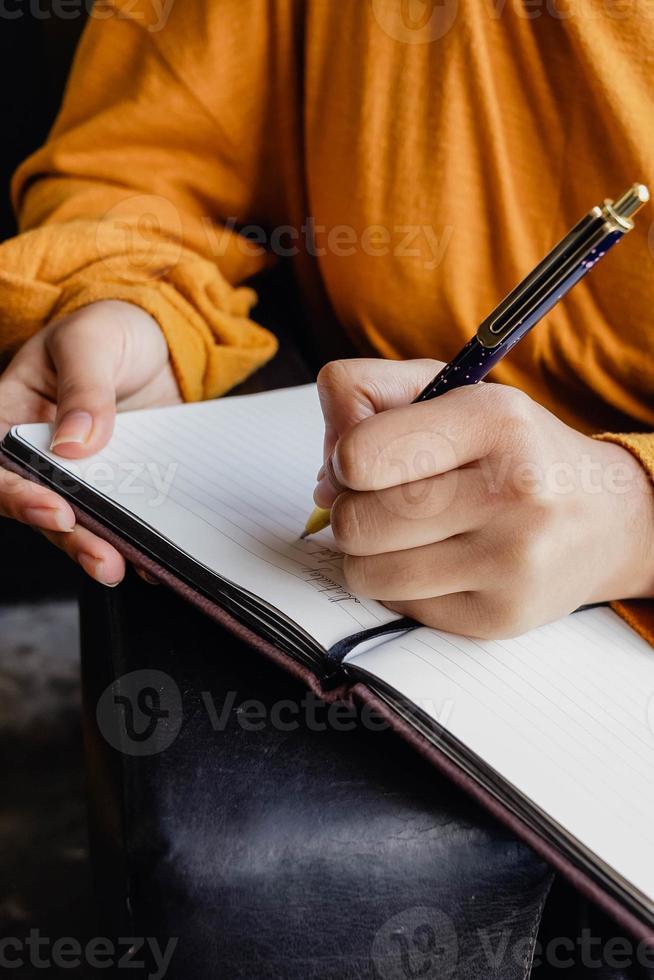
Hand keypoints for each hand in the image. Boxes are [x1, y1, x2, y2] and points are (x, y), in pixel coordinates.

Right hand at [0, 300, 180, 584]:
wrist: (158, 339)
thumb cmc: (107, 330)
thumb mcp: (91, 342)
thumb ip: (83, 390)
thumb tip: (75, 441)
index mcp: (13, 417)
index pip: (1, 467)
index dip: (19, 495)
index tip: (56, 509)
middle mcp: (42, 456)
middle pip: (41, 507)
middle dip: (68, 538)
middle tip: (100, 557)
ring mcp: (84, 475)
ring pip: (81, 523)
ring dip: (100, 549)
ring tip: (123, 567)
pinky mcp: (122, 485)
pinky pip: (123, 519)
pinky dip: (137, 541)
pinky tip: (154, 558)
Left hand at [314, 359, 653, 637]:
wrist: (607, 517)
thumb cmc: (513, 451)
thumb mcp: (451, 392)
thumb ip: (367, 397)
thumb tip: (322, 479)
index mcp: (494, 421)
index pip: (359, 456)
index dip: (342, 461)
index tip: (363, 463)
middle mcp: (513, 492)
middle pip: (356, 522)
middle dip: (349, 512)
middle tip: (380, 502)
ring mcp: (511, 563)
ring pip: (368, 574)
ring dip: (367, 555)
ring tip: (404, 532)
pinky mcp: (501, 618)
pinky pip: (400, 608)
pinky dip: (402, 586)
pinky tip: (440, 561)